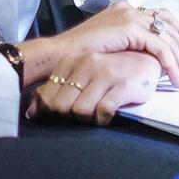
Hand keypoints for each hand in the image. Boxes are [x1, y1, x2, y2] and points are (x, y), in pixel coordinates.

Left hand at [27, 51, 160, 125]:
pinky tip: (109, 113)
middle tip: (84, 114)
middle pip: (62, 106)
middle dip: (70, 117)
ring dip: (88, 119)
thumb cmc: (112, 72)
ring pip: (80, 110)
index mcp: (73, 59)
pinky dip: (103, 119)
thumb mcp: (81, 76)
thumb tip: (30, 113)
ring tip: (97, 113)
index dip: (54, 112)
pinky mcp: (124, 83)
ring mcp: (106, 71)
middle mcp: (87, 62)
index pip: (48, 96)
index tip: (67, 113)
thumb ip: (56, 91)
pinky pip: (102, 111)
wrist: (147, 62)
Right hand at [29, 0, 178, 89]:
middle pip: (171, 28)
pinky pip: (159, 48)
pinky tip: (176, 79)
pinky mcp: (129, 29)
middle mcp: (132, 9)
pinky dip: (171, 64)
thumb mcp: (110, 47)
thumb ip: (129, 46)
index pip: (164, 21)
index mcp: (128, 11)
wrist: (58, 56)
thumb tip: (150, 59)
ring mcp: (131, 16)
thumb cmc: (78, 57)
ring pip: (168, 39)